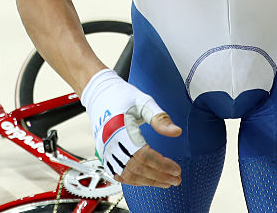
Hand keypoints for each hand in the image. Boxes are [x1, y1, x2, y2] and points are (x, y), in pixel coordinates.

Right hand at [81, 69, 181, 187]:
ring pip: (127, 175)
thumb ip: (160, 118)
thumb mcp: (144, 102)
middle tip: (176, 179)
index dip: (162, 166)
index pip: (144, 156)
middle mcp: (110, 143)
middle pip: (136, 169)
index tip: (176, 169)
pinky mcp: (104, 154)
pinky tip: (147, 180)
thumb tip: (176, 131)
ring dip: (148, 181)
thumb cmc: (122, 96)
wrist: (100, 94)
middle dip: (158, 177)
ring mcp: (105, 150)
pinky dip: (134, 180)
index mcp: (120, 129)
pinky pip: (118, 174)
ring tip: (165, 182)